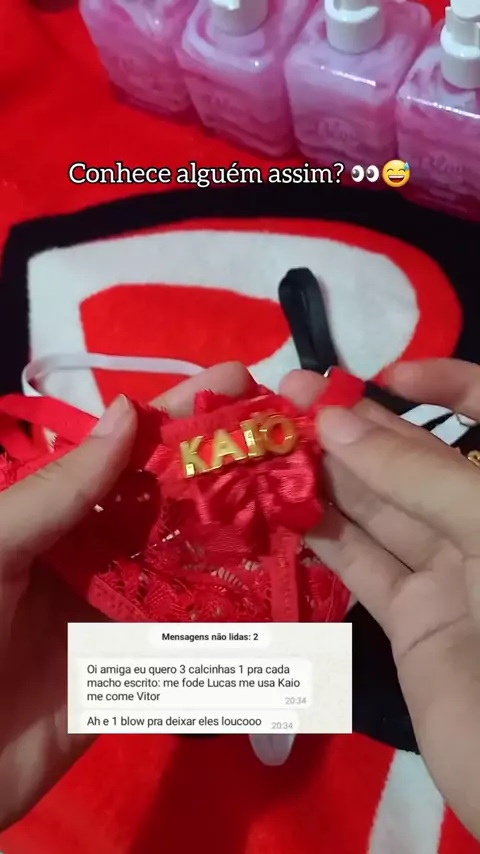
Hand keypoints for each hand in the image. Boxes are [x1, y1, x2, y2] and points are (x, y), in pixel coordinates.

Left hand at [0, 363, 250, 831]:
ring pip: (196, 560)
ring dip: (247, 531)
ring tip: (309, 499)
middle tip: (294, 436)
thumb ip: (57, 489)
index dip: (182, 414)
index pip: (129, 452)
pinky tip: (289, 586)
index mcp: (58, 515)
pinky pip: (196, 634)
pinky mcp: (142, 668)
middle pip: (175, 500)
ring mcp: (124, 609)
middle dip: (231, 465)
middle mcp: (99, 552)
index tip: (241, 381)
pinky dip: (241, 612)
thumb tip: (128, 411)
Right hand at [282, 358, 479, 838]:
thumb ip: (414, 474)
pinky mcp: (413, 620)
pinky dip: (322, 535)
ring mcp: (450, 573)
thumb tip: (337, 421)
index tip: (383, 373)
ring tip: (268, 442)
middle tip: (288, 397)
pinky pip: (363, 566)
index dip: (445, 382)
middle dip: (358, 426)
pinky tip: (278, 505)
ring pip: (381, 511)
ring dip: (327, 476)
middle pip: (415, 460)